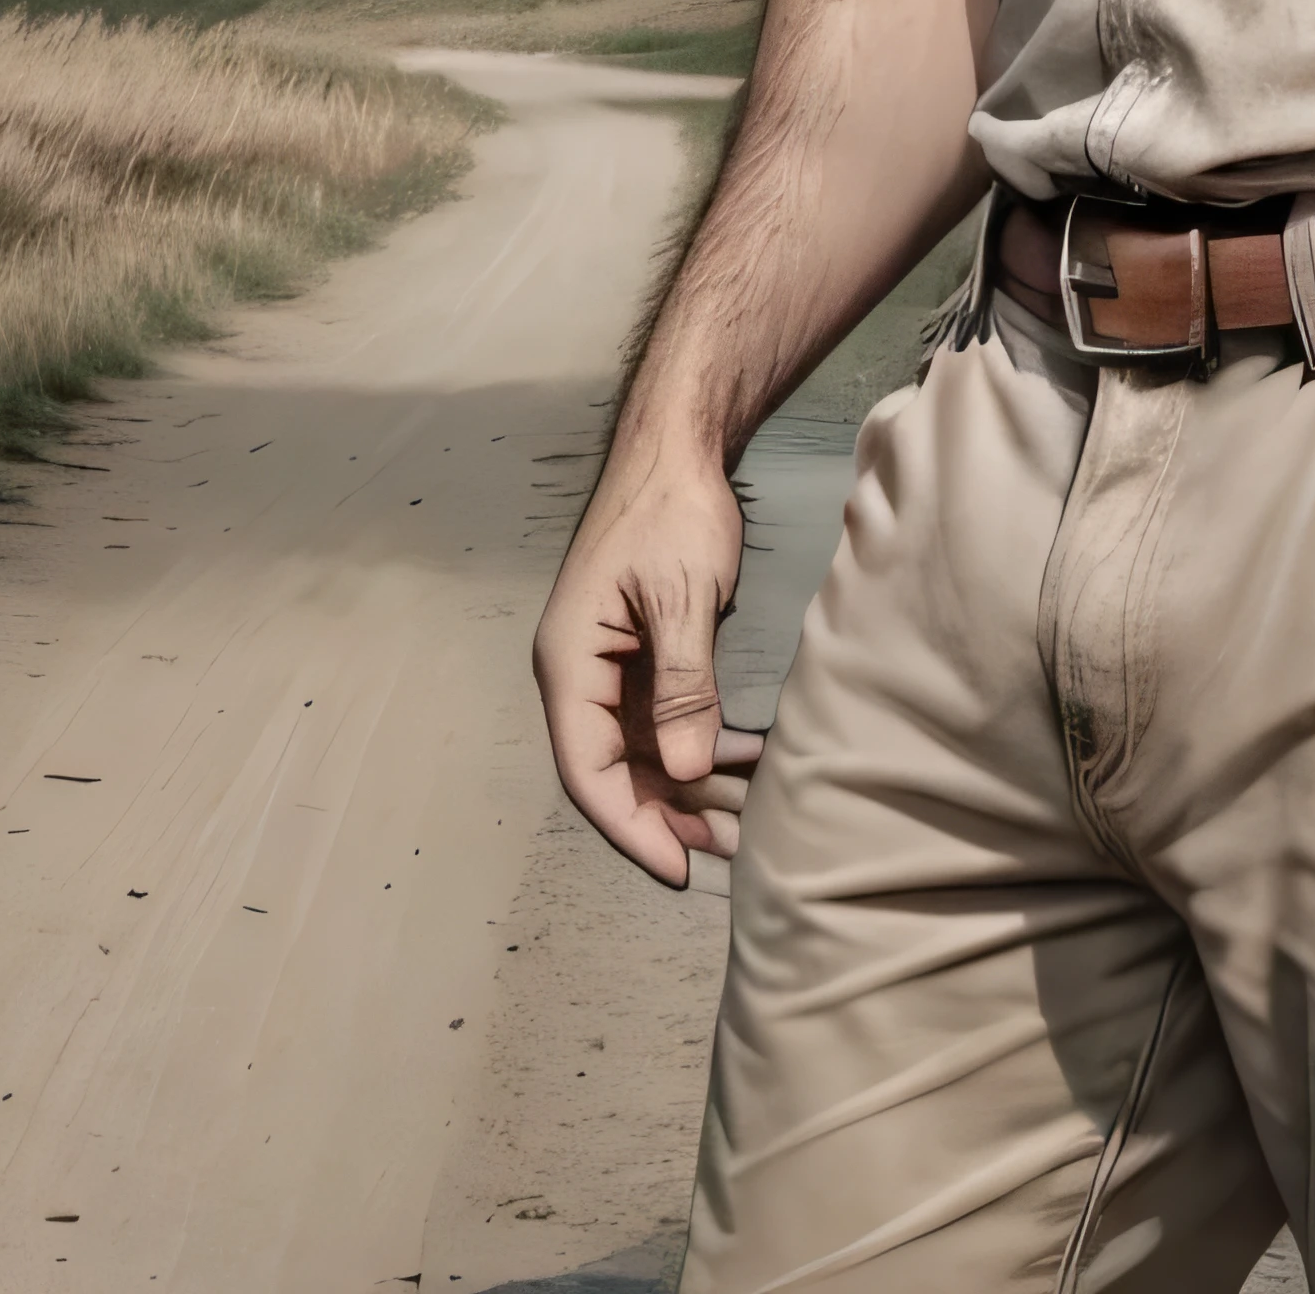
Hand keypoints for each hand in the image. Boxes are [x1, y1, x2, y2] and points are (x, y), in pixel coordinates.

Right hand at [535, 437, 763, 886]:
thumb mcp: (681, 598)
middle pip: (613, 771)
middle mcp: (580, 673)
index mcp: (569, 663)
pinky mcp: (639, 654)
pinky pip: (661, 720)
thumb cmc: (671, 510)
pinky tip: (744, 761)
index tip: (677, 870)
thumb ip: (681, 689)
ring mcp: (609, 666)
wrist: (677, 444)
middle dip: (667, 816)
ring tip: (744, 820)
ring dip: (688, 786)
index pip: (587, 771)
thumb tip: (683, 774)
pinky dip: (698, 745)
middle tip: (727, 851)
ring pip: (641, 751)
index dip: (630, 827)